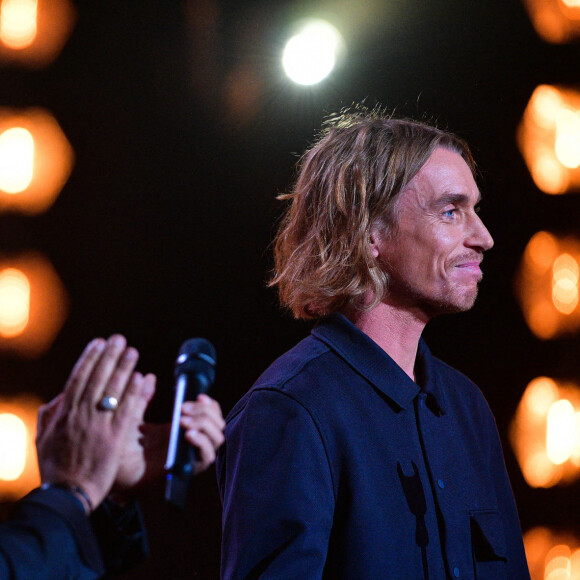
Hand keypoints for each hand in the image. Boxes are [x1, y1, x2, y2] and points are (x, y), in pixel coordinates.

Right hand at [36, 336, 154, 511]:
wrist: (66, 496)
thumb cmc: (55, 468)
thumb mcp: (43, 438)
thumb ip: (50, 414)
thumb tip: (61, 395)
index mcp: (64, 413)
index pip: (78, 378)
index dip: (90, 358)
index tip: (98, 342)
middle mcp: (81, 415)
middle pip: (98, 378)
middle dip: (109, 356)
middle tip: (119, 339)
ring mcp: (98, 425)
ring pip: (113, 390)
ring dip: (124, 368)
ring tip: (132, 351)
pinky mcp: (115, 438)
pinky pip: (127, 410)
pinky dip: (135, 392)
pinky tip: (142, 378)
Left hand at [110, 393, 224, 501]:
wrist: (114, 474)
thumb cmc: (122, 449)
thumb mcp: (133, 417)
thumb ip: (142, 398)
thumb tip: (148, 376)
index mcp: (183, 428)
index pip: (211, 414)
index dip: (210, 404)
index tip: (199, 396)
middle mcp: (192, 441)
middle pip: (218, 423)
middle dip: (205, 411)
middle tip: (182, 409)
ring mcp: (192, 455)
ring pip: (217, 437)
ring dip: (205, 425)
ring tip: (183, 421)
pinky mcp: (189, 469)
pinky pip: (208, 456)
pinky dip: (202, 443)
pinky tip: (188, 434)